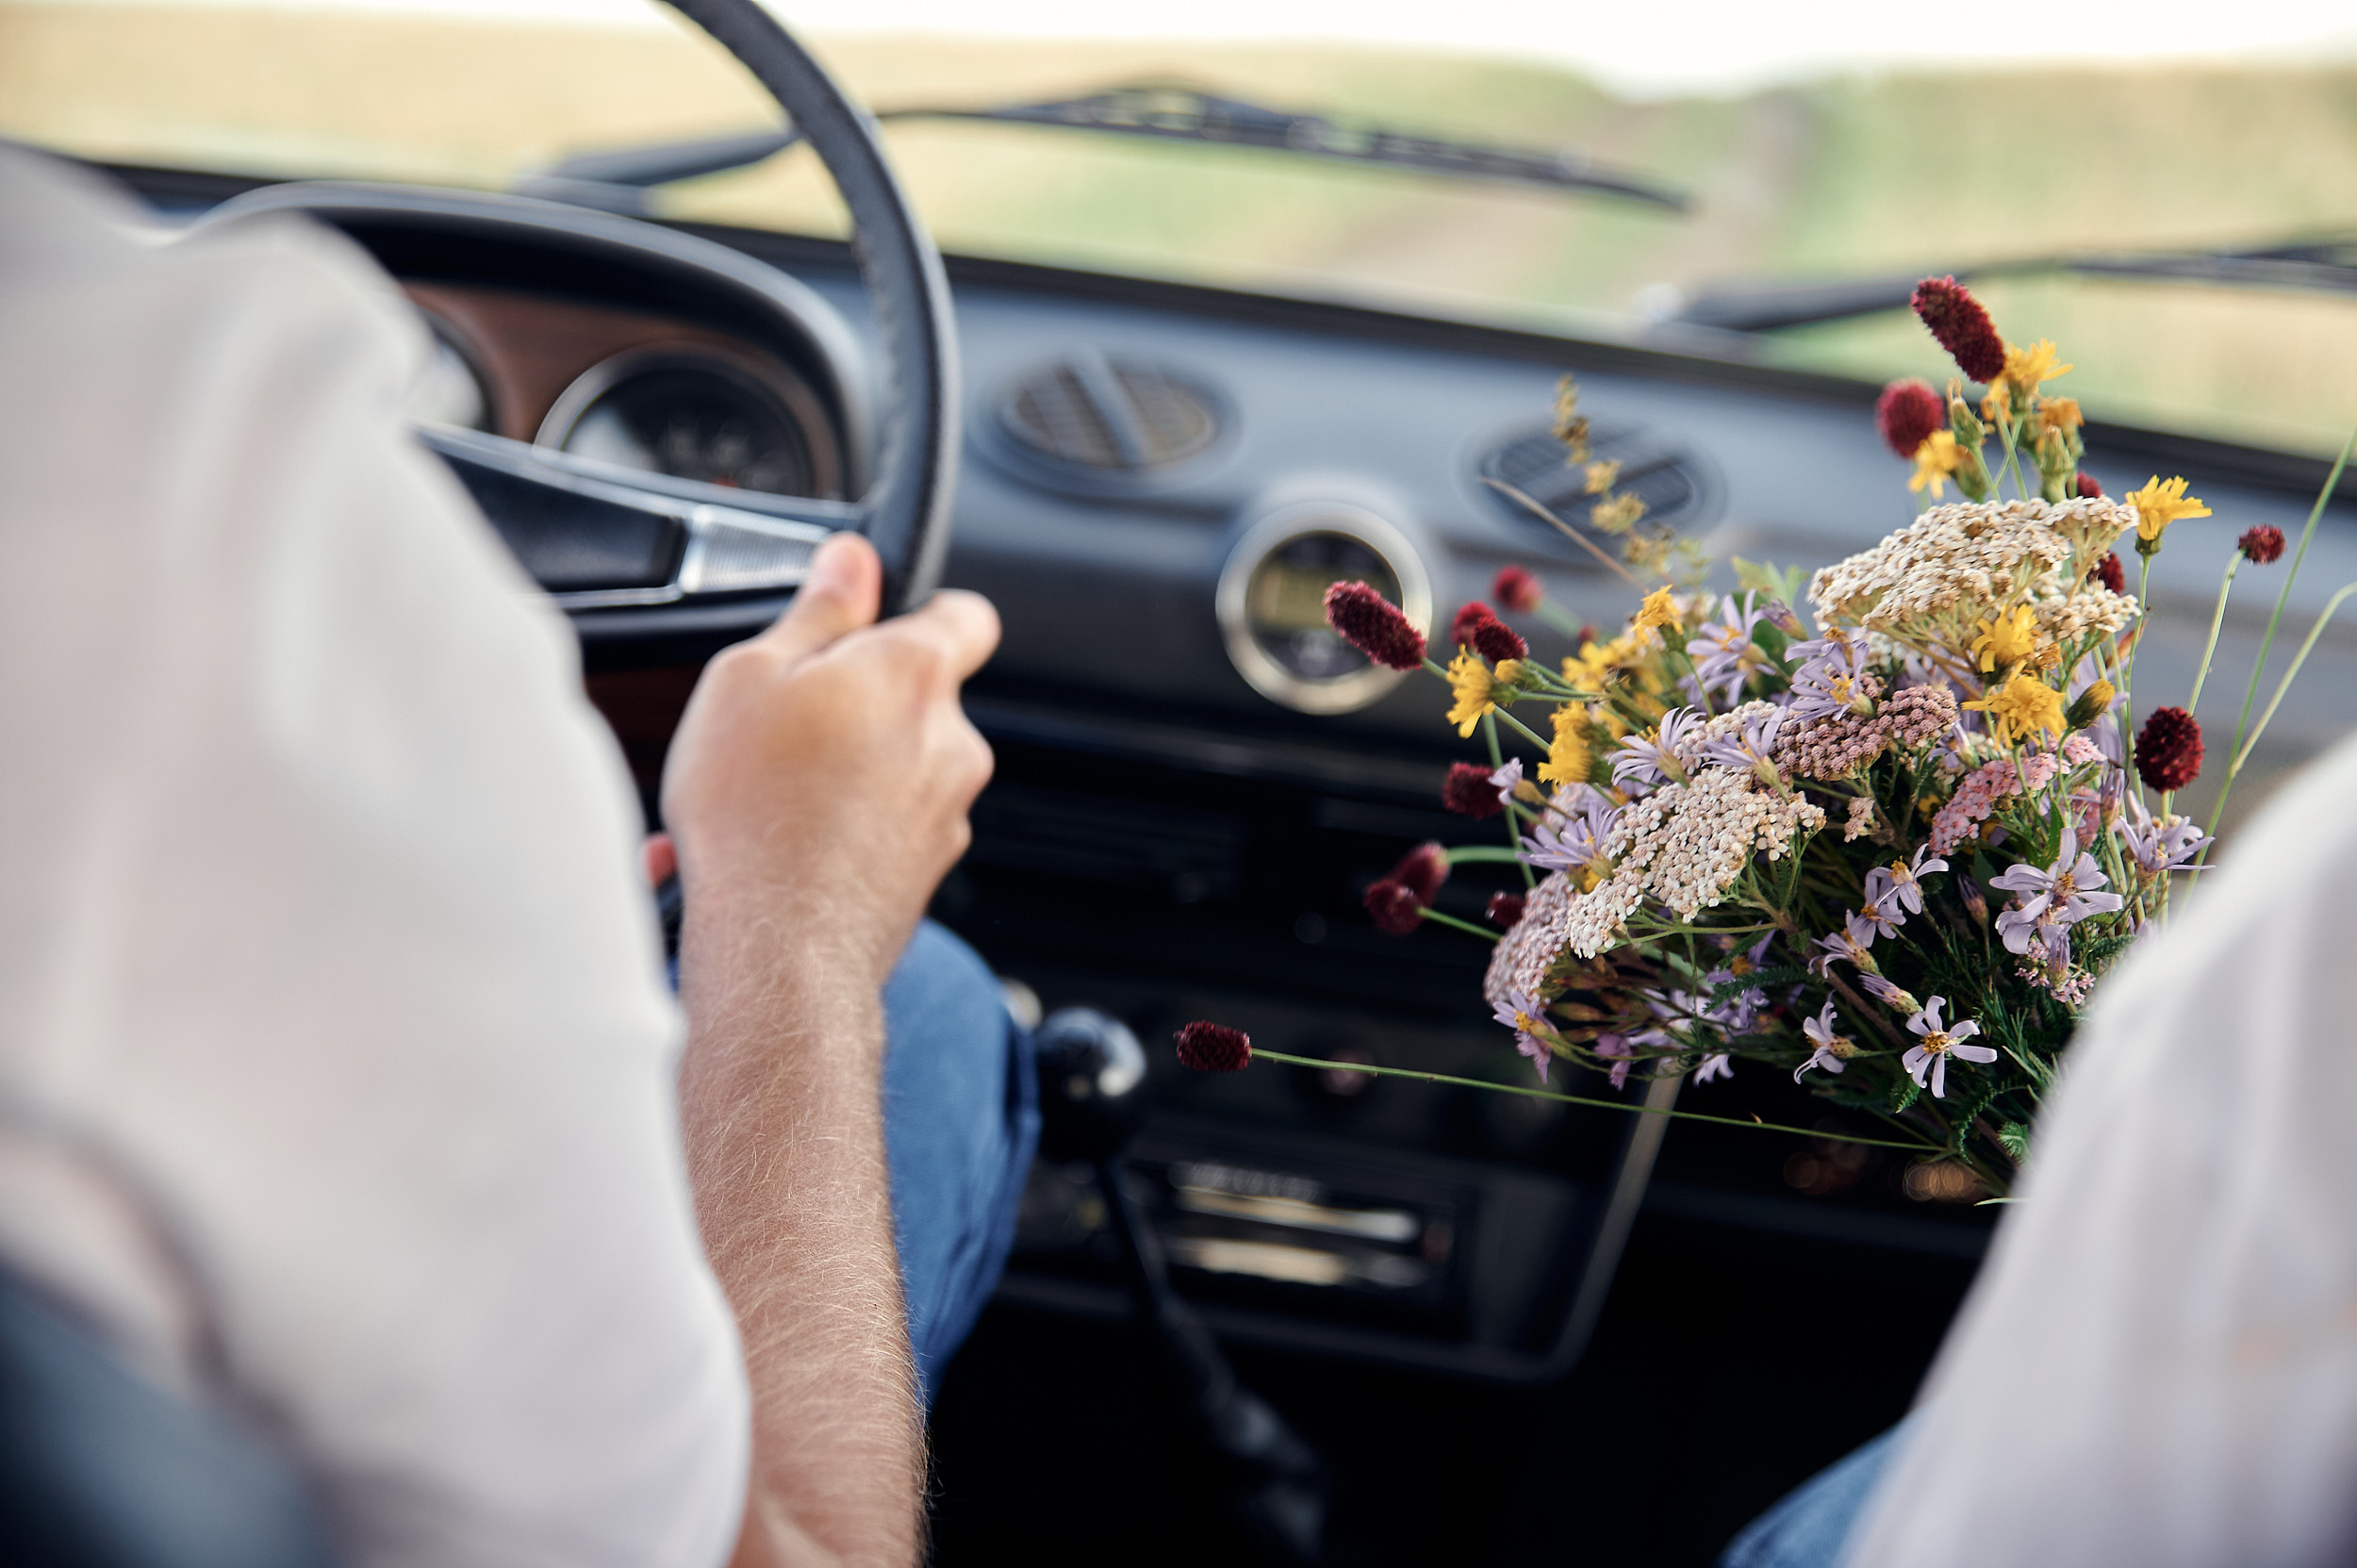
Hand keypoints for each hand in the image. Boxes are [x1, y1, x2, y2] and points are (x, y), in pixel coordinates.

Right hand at [660, 532, 998, 999]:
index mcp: (915, 675)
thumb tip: (853, 558)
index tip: (879, 624)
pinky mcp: (926, 872)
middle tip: (782, 725)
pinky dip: (831, 833)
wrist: (779, 948)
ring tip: (755, 800)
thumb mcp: (754, 674)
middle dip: (857, 707)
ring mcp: (946, 814)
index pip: (966, 616)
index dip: (926, 612)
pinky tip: (767, 851)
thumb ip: (817, 611)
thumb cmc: (758, 810)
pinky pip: (877, 832)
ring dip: (833, 776)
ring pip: (891, 772)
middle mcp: (951, 743)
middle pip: (917, 700)